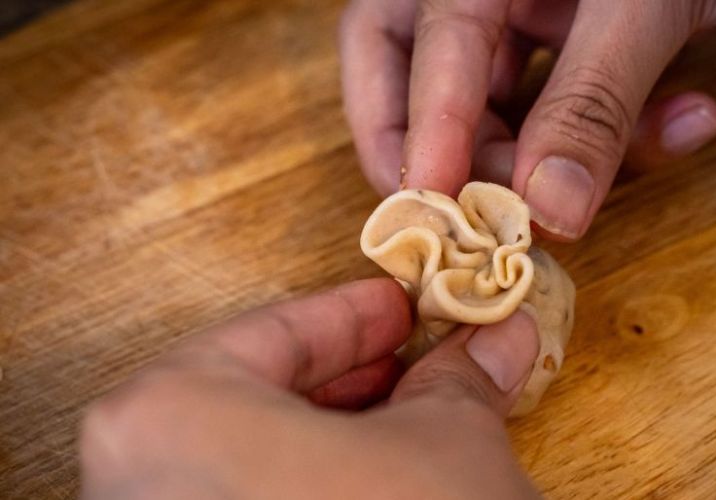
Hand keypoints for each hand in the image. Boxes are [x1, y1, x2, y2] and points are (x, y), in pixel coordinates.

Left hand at [79, 279, 541, 498]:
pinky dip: (309, 491)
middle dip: (355, 379)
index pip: (278, 330)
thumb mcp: (447, 443)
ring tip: (416, 425)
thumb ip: (460, 380)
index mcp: (174, 414)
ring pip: (252, 461)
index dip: (360, 314)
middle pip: (258, 397)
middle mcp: (138, 482)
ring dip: (338, 438)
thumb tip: (494, 341)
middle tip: (423, 362)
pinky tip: (377, 487)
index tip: (406, 306)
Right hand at [341, 0, 715, 240]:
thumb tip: (548, 212)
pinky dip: (625, 130)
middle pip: (414, 72)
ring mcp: (529, 7)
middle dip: (458, 152)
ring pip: (500, 100)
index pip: (415, 43)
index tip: (435, 209)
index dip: (424, 129)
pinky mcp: (577, 35)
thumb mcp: (645, 6)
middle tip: (492, 216)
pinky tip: (692, 118)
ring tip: (643, 150)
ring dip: (564, 149)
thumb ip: (592, 103)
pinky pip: (572, 103)